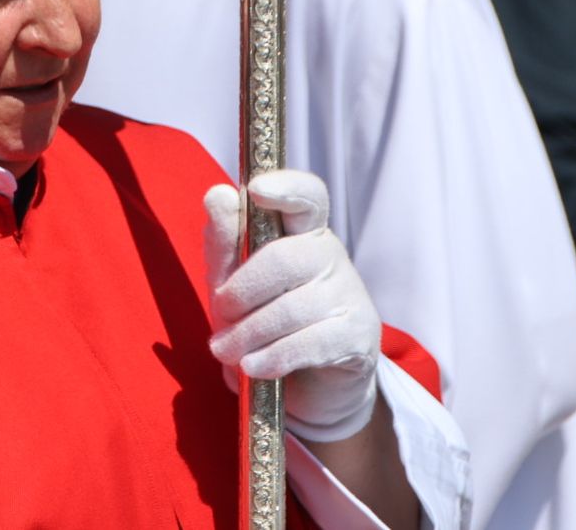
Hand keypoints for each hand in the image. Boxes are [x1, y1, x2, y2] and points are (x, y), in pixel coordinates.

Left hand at [204, 169, 381, 442]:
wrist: (305, 387)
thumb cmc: (263, 323)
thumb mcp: (232, 284)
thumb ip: (224, 244)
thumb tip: (218, 194)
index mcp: (301, 231)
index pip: (307, 196)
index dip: (286, 187)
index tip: (257, 190)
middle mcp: (330, 254)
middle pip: (285, 258)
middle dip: (242, 291)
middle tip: (220, 315)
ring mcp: (349, 294)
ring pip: (293, 307)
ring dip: (249, 335)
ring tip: (227, 352)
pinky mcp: (358, 335)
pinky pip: (310, 342)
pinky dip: (273, 357)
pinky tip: (253, 367)